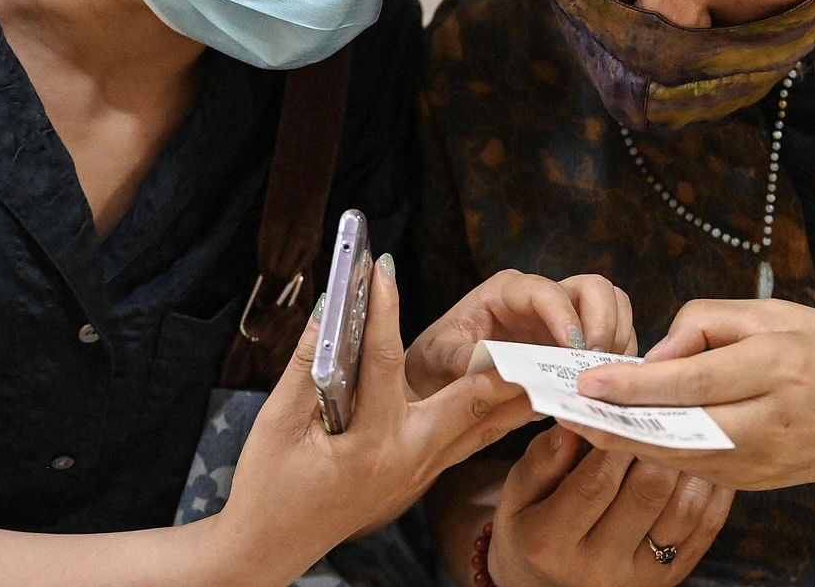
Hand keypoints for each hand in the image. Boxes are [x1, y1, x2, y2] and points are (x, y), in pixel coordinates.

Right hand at [216, 255, 537, 581]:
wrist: (271, 545)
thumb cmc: (268, 489)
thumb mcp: (277, 425)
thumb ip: (306, 364)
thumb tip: (329, 309)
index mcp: (370, 444)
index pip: (385, 363)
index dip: (384, 312)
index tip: (382, 268)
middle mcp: (407, 460)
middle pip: (469, 403)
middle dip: (501, 363)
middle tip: (532, 327)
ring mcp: (420, 474)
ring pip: (482, 427)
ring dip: (512, 391)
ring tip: (546, 357)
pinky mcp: (421, 478)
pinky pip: (471, 442)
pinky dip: (497, 416)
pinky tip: (519, 395)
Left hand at [407, 270, 635, 397]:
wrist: (439, 379)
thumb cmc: (436, 361)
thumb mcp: (439, 358)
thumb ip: (464, 358)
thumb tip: (499, 367)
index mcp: (507, 293)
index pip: (548, 291)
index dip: (566, 317)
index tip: (575, 350)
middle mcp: (542, 299)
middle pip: (594, 289)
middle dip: (605, 322)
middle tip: (598, 365)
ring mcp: (563, 321)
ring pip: (613, 310)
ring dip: (619, 341)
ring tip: (607, 379)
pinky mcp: (575, 346)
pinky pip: (613, 342)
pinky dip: (619, 362)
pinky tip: (608, 389)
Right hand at [487, 426, 731, 586]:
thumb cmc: (529, 532)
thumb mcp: (515, 498)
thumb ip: (540, 461)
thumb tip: (573, 423)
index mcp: (551, 542)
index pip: (595, 481)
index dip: (615, 437)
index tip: (623, 402)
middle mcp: (598, 566)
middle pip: (646, 493)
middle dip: (658, 443)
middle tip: (664, 406)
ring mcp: (639, 576)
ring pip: (683, 510)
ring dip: (692, 462)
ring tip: (688, 425)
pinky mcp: (668, 578)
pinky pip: (705, 530)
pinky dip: (713, 491)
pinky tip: (709, 459)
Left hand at [563, 300, 814, 507]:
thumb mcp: (780, 314)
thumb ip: (710, 324)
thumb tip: (656, 353)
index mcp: (778, 365)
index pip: (690, 380)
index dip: (634, 382)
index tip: (587, 379)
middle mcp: (770, 419)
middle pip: (676, 428)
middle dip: (614, 423)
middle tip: (564, 409)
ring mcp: (765, 459)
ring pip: (678, 457)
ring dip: (624, 444)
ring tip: (579, 425)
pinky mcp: (758, 482)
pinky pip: (696, 469)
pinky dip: (656, 455)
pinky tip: (623, 439)